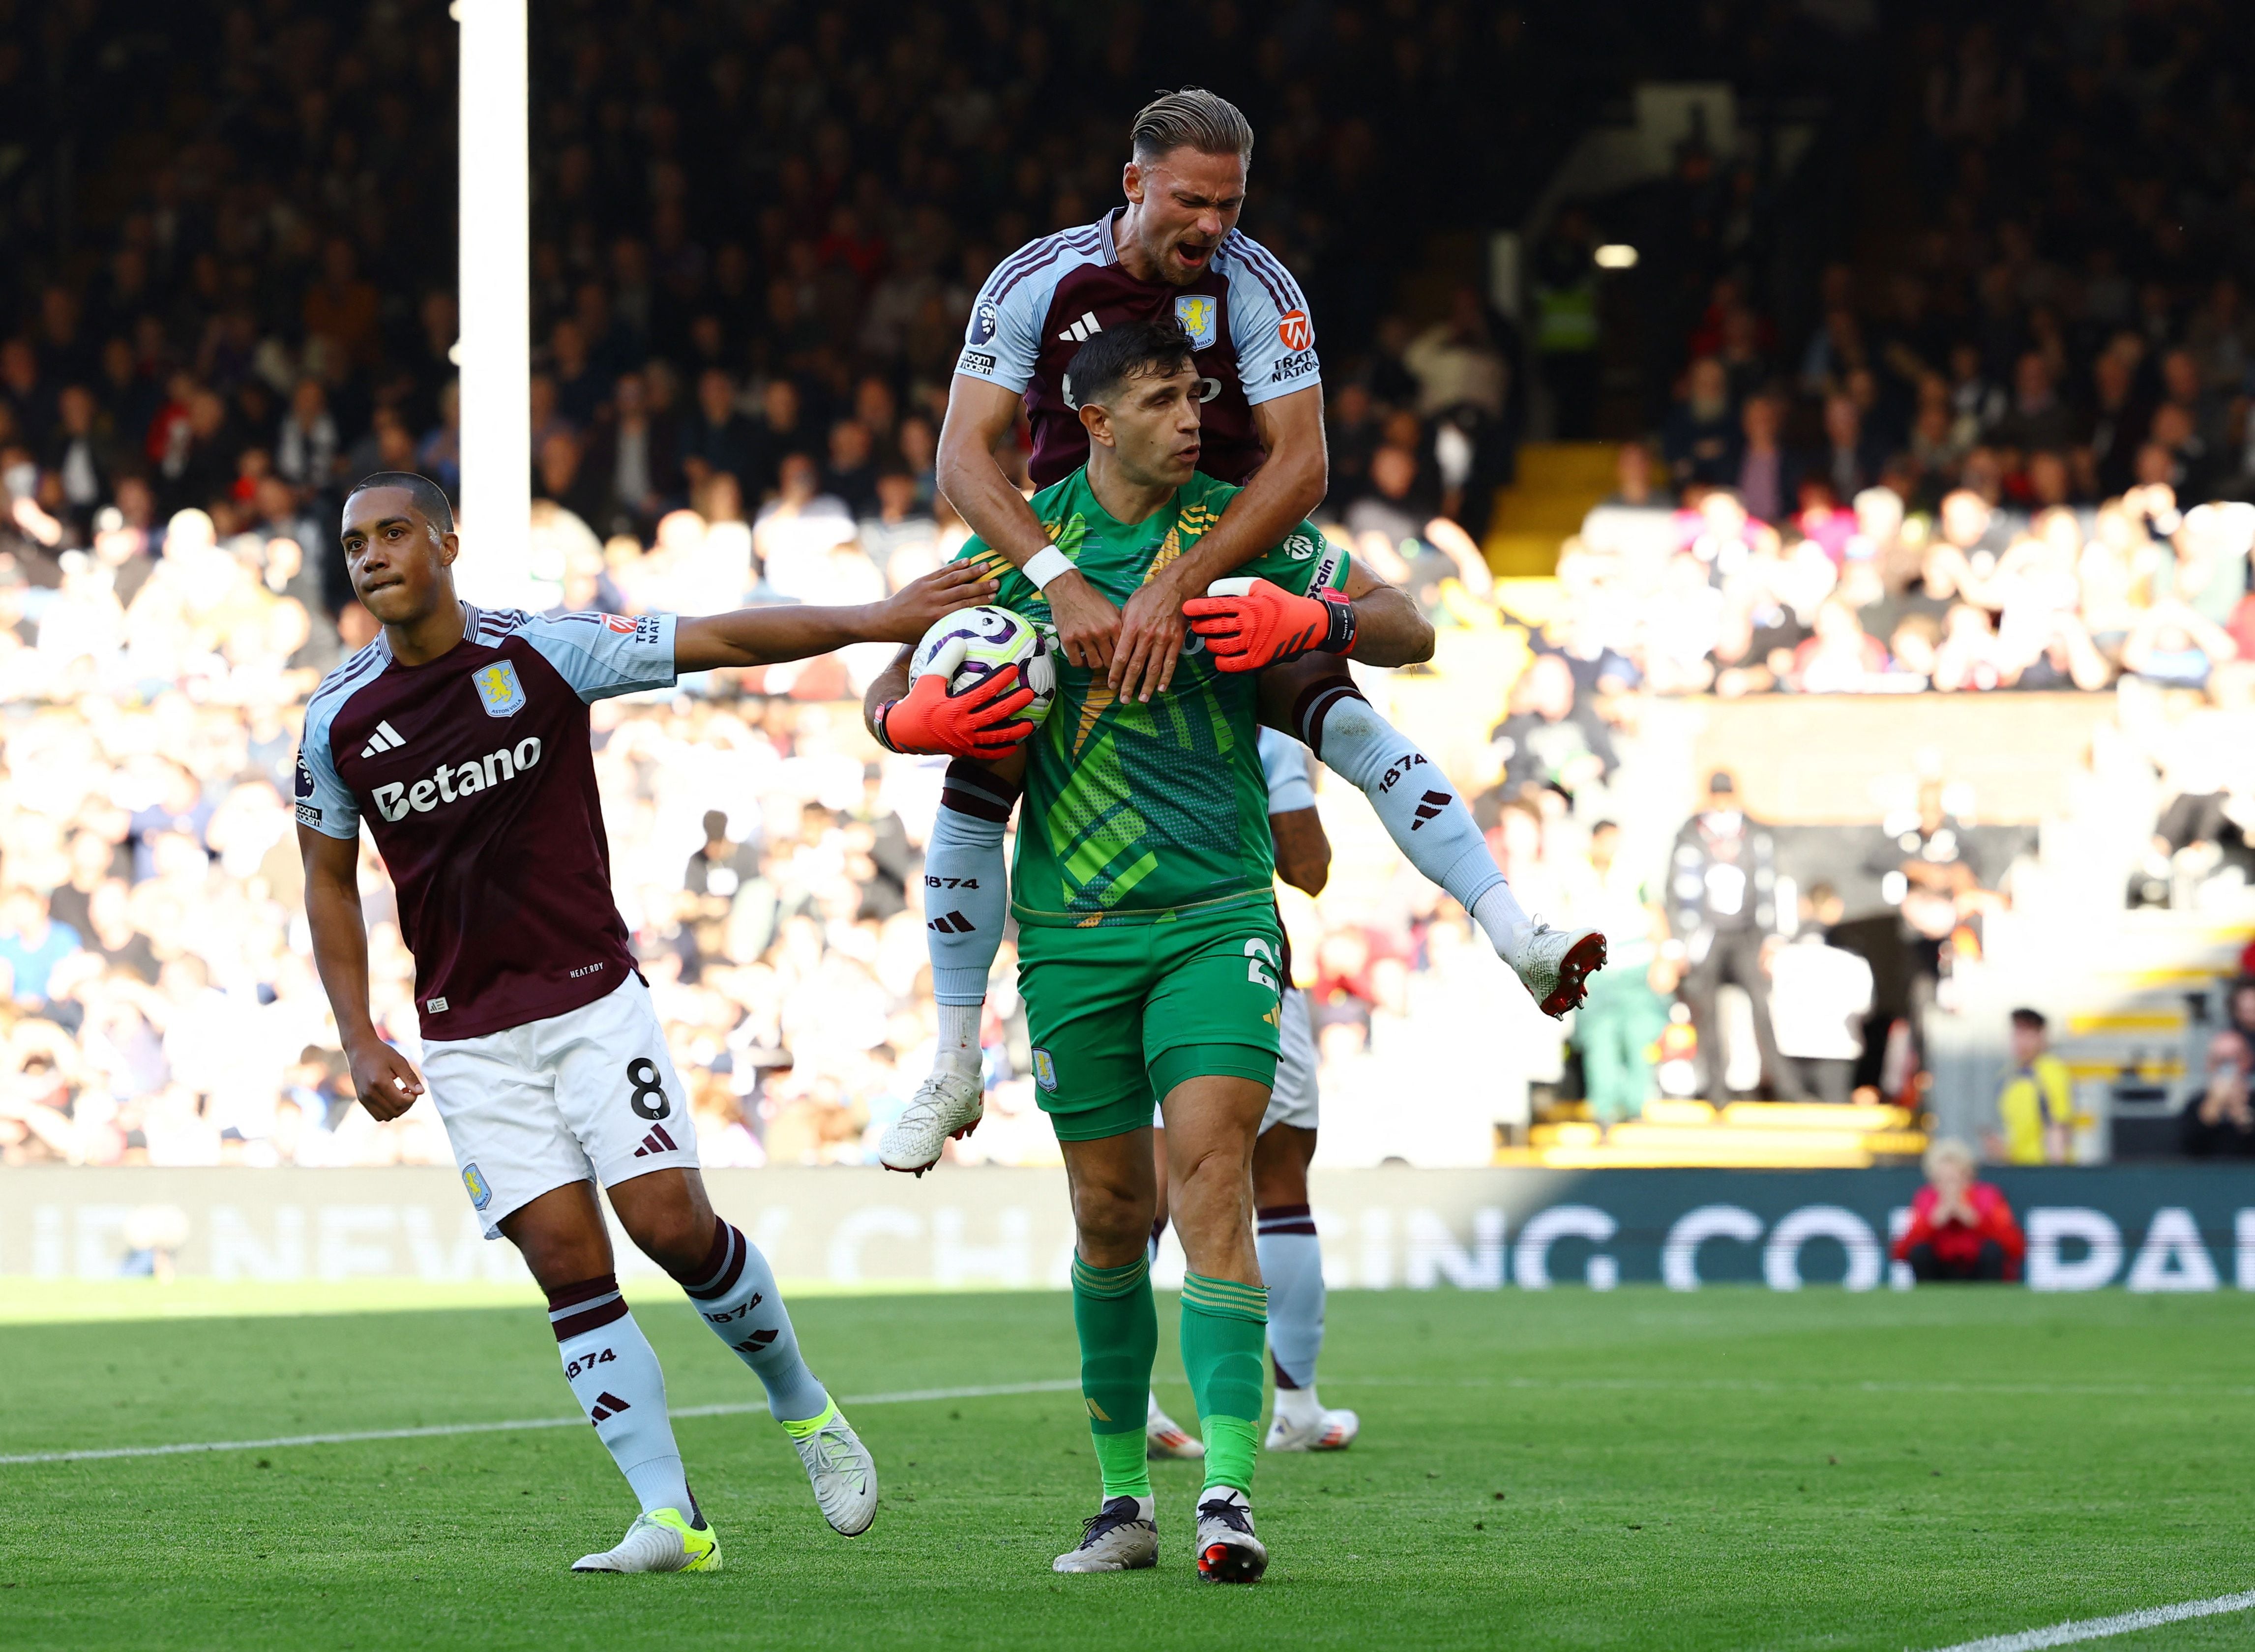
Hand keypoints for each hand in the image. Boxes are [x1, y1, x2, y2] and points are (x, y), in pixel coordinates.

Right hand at [349, 1041, 424, 1121]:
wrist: (359, 1049)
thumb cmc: (381, 1053)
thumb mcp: (399, 1061)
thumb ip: (410, 1078)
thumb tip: (421, 1092)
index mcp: (379, 1082)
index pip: (401, 1102)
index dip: (412, 1099)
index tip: (412, 1088)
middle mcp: (369, 1093)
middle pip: (394, 1112)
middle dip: (406, 1105)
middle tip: (407, 1090)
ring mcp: (363, 1098)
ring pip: (385, 1116)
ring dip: (397, 1109)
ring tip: (399, 1093)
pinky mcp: (361, 1099)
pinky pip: (377, 1115)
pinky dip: (387, 1110)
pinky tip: (390, 1096)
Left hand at [871, 562, 999, 642]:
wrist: (887, 619)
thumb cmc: (910, 632)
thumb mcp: (930, 635)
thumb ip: (948, 628)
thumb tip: (970, 628)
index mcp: (938, 617)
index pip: (965, 606)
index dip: (981, 600)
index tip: (995, 596)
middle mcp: (935, 601)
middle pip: (963, 591)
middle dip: (982, 586)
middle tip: (997, 582)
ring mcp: (929, 589)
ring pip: (954, 578)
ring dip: (972, 571)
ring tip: (987, 566)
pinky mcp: (923, 581)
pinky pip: (942, 572)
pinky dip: (955, 566)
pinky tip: (967, 561)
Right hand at [877, 640, 1035, 756]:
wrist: (903, 732)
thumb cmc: (917, 702)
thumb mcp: (928, 678)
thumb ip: (945, 660)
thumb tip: (960, 640)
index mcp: (955, 707)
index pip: (983, 692)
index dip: (1000, 680)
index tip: (1014, 669)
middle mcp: (962, 726)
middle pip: (995, 715)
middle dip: (1014, 704)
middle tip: (1030, 694)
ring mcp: (964, 741)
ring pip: (994, 737)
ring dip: (1014, 731)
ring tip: (1031, 724)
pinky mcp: (963, 751)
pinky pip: (986, 753)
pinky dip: (1001, 751)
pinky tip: (1014, 745)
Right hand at [1046, 570, 1118, 672]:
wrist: (1068, 589)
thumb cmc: (1090, 598)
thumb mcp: (1112, 609)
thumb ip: (1120, 626)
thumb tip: (1128, 642)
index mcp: (1114, 625)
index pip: (1123, 652)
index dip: (1122, 660)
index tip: (1120, 663)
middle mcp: (1100, 633)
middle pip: (1109, 661)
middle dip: (1109, 663)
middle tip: (1106, 660)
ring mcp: (1083, 637)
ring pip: (1094, 664)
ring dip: (1094, 662)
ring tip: (1093, 657)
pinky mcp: (1068, 639)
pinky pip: (1076, 662)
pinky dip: (1080, 662)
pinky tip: (1081, 656)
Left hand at [1109, 572, 1189, 701]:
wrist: (1174, 587)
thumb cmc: (1148, 596)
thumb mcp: (1128, 607)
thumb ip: (1122, 628)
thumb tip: (1116, 645)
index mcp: (1132, 628)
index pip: (1121, 656)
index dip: (1115, 673)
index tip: (1110, 685)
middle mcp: (1147, 636)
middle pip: (1136, 666)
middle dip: (1128, 685)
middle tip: (1123, 700)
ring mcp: (1163, 640)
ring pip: (1153, 668)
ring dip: (1147, 686)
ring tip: (1142, 699)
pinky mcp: (1176, 641)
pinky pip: (1170, 663)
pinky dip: (1166, 677)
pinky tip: (1161, 688)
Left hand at [1183, 576, 1353, 673]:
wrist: (1307, 623)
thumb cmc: (1281, 602)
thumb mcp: (1260, 586)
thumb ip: (1235, 586)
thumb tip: (1211, 590)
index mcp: (1247, 605)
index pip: (1214, 606)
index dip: (1196, 608)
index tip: (1185, 609)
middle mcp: (1248, 624)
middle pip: (1212, 627)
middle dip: (1199, 627)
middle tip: (1196, 626)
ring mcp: (1253, 643)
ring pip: (1218, 646)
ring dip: (1209, 644)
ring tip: (1209, 640)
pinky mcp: (1258, 659)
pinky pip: (1231, 665)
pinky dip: (1221, 662)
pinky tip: (1220, 657)